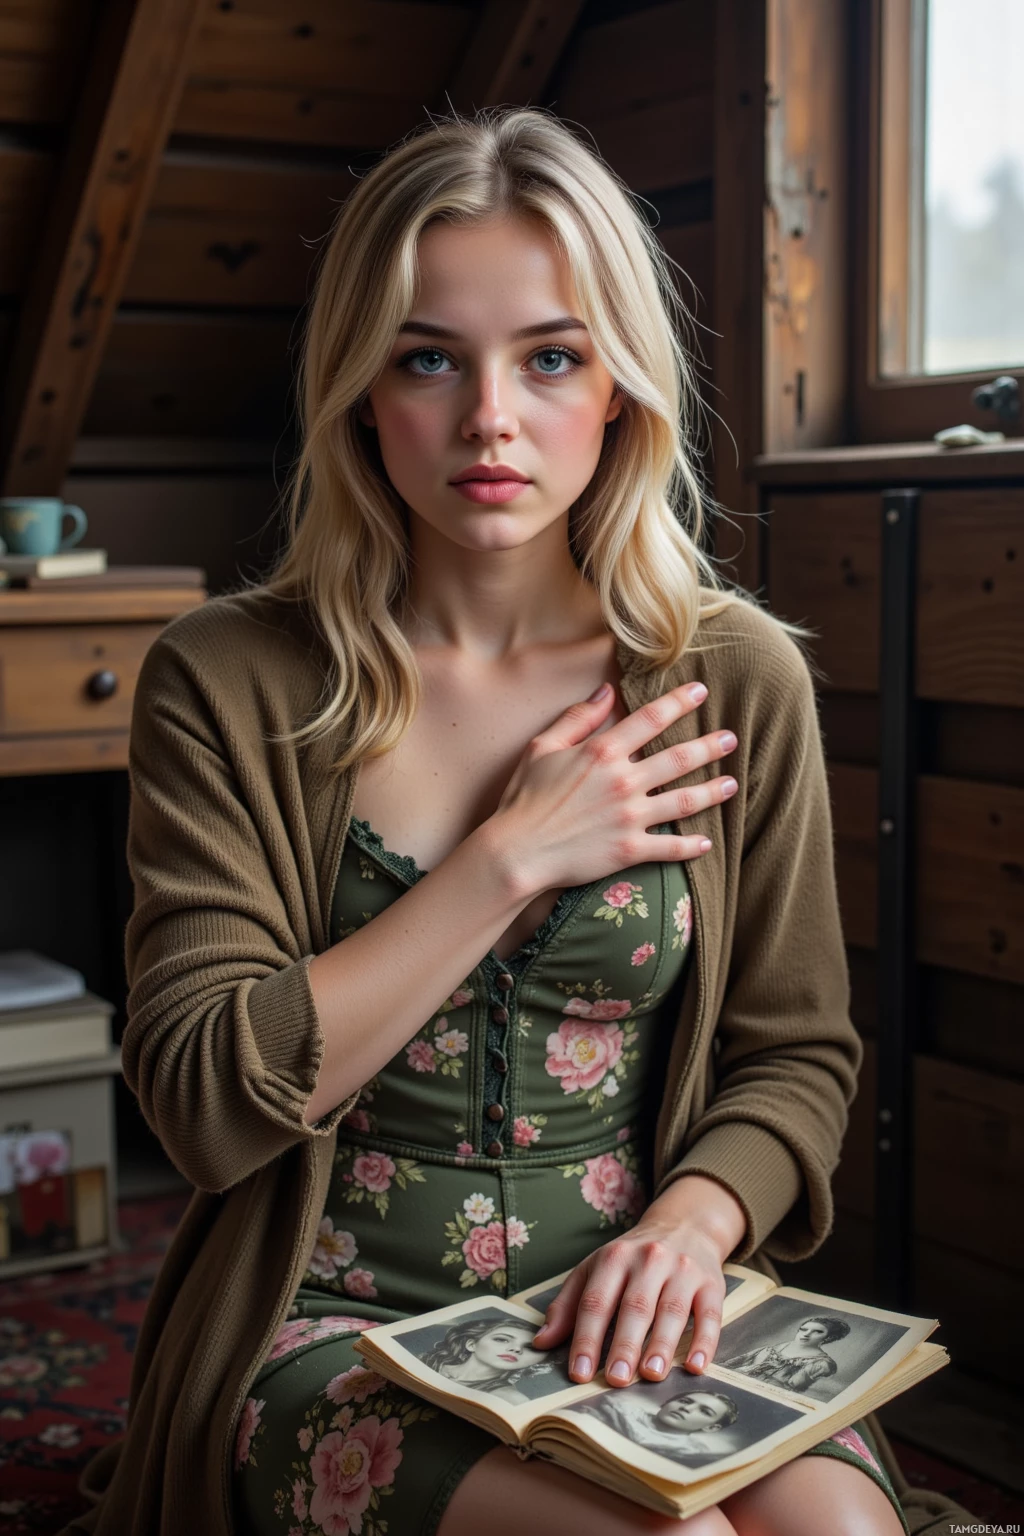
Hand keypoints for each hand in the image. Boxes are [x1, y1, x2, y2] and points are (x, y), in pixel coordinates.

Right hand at [490, 680, 737, 898]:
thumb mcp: (543, 748)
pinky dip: (691, 846)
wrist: (517, 851)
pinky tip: (707, 842)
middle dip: (709, 746)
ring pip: (685, 801)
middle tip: (732, 739)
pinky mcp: (629, 850)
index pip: (651, 719)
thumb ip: (577, 719)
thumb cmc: (524, 798)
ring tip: (732, 784)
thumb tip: (605, 692)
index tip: (701, 692)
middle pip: (678, 759)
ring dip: (712, 791)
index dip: (679, 703)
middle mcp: (623, 781)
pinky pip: (670, 847)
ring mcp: (630, 817)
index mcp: (603, 751)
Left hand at [530, 1175, 745, 1386]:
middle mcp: (649, 1260)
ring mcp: (683, 1271)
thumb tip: (541, 1343)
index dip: (586, 1337)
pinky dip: (705, 1342)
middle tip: (615, 1379)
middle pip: (635, 1306)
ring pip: (672, 1309)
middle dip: (624, 1344)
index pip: (596, 1301)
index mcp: (614, 1258)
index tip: (579, 1372)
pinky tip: (695, 1366)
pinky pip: (710, 1314)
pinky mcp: (712, 1284)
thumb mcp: (595, 1269)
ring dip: (661, 1344)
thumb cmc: (632, 1259)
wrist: (684, 1226)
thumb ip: (569, 1304)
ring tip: (651, 1375)